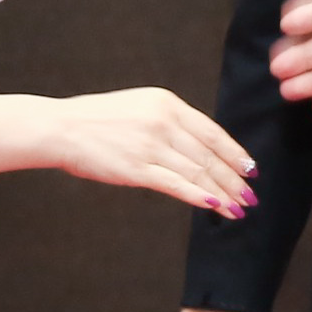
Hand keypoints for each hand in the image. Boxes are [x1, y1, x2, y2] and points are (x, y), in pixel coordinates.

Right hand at [46, 88, 257, 213]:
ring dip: (223, 193)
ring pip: (198, 173)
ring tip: (238, 208)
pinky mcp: (137, 169)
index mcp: (167, 103)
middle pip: (209, 155)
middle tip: (250, 196)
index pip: (212, 132)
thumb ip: (170, 121)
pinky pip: (177, 185)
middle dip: (234, 179)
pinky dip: (200, 196)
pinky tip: (215, 206)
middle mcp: (164, 122)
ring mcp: (151, 146)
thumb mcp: (140, 107)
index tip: (250, 169)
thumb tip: (200, 146)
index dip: (234, 153)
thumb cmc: (97, 120)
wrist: (61, 128)